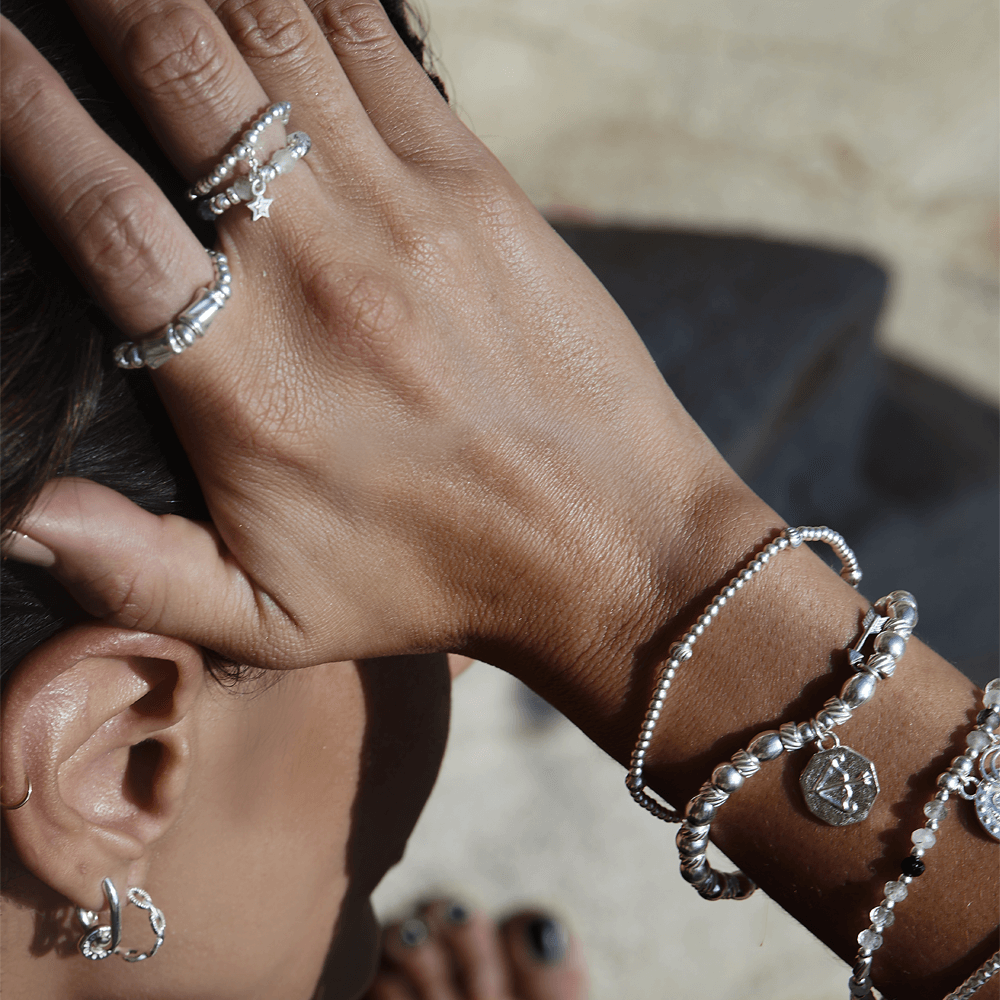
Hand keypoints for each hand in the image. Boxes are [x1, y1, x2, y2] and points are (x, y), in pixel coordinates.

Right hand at [2, 0, 744, 673]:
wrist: (611, 542)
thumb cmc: (439, 582)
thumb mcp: (274, 620)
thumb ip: (132, 573)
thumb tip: (11, 514)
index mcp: (244, 384)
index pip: (97, 209)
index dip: (20, 108)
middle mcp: (319, 276)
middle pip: (180, 74)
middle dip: (105, 4)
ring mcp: (408, 214)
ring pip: (276, 33)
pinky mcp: (482, 187)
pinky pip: (379, 46)